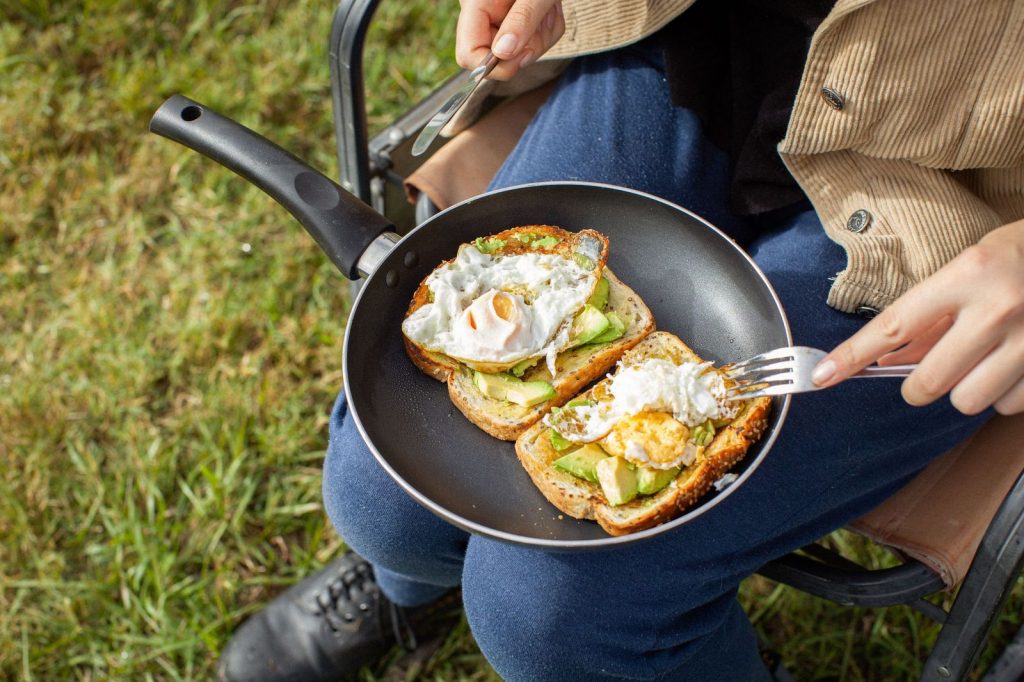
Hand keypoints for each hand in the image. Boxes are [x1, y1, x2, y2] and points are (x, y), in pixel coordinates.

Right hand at [456, 0, 564, 80]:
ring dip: (542, 37)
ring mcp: (498, 21)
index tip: (521, 54)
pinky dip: (546, 32)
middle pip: (497, 59)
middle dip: (527, 47)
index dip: (493, 65)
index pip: (468, 55)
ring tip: (549, 9)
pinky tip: (549, 11)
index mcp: (475, 4)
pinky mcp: (514, 24)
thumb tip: (501, 54)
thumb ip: (521, 20)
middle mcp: (482, 16)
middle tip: (545, 19)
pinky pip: (530, 45)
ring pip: (518, 55)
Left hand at [812, 218, 1023, 414]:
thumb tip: (886, 361)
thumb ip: (928, 318)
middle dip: (919, 385)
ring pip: (967, 401)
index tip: (822, 375)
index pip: (893, 326)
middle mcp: (999, 308)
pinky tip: (1012, 365)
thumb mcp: (967, 270)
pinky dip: (1003, 394)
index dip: (853, 356)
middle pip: (929, 382)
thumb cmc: (1017, 258)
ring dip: (966, 390)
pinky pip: (1007, 406)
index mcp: (967, 275)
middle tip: (931, 370)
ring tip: (983, 360)